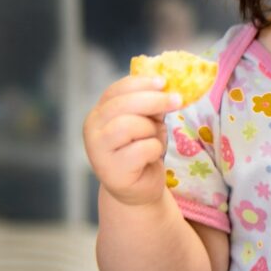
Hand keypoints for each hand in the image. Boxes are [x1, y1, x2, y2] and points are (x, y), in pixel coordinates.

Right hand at [83, 75, 181, 206]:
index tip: (164, 82)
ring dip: (151, 129)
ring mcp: (98, 151)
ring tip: (155, 138)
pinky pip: (141, 149)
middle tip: (177, 101)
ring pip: (129, 125)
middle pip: (122, 105)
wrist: (138, 189)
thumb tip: (168, 87)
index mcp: (99, 113)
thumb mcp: (147, 122)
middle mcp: (92, 130)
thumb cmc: (141, 150)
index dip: (141, 83)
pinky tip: (152, 156)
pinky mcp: (111, 171)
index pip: (116, 90)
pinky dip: (154, 149)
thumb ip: (151, 106)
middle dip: (154, 100)